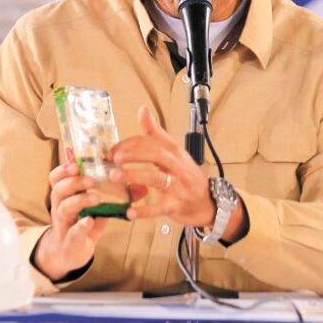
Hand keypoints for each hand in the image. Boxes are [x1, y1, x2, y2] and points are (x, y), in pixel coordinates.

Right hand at [32, 159, 107, 280]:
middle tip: (91, 179)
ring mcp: (63, 224)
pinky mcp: (70, 241)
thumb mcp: (98, 209)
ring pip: (64, 208)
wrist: (70, 252)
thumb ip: (115, 197)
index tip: (76, 164)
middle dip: (74, 182)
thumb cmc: (83, 224)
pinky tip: (89, 221)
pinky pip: (73, 232)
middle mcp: (59, 207)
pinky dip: (80, 226)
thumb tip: (142, 187)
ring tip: (95, 198)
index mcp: (65, 195)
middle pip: (59, 190)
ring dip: (79, 201)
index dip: (64, 169)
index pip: (57, 177)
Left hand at [108, 105, 216, 227]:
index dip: (130, 144)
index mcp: (174, 152)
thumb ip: (156, 133)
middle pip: (156, 154)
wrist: (210, 203)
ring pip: (156, 178)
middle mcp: (177, 166)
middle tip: (113, 157)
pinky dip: (145, 210)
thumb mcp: (175, 152)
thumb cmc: (188, 176)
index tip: (112, 150)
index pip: (152, 141)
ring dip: (134, 176)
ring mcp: (178, 186)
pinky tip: (130, 211)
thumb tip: (142, 110)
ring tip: (114, 176)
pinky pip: (160, 207)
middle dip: (133, 154)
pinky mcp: (177, 205)